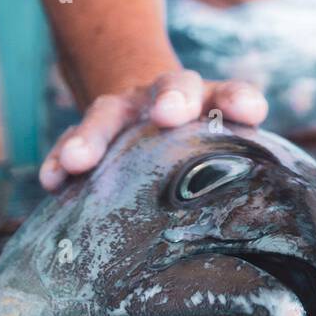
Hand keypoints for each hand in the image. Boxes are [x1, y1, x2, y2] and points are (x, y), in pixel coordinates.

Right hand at [38, 69, 268, 189]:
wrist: (148, 103)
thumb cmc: (195, 144)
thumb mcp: (220, 151)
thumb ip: (238, 171)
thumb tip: (262, 228)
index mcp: (209, 101)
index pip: (230, 94)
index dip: (240, 100)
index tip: (250, 113)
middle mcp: (166, 97)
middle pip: (171, 87)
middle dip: (171, 98)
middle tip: (170, 113)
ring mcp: (124, 110)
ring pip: (108, 113)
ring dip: (94, 135)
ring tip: (77, 161)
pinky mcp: (90, 130)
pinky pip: (70, 140)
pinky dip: (59, 158)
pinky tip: (53, 180)